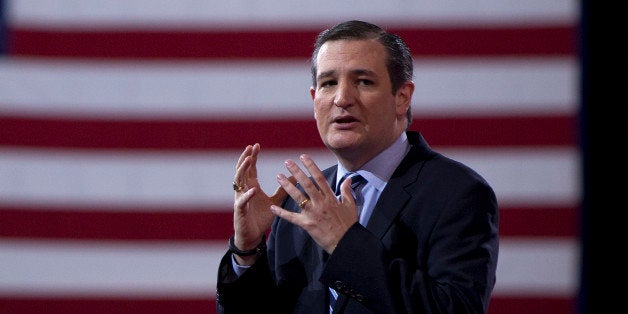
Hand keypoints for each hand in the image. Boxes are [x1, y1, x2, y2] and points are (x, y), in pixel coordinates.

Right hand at [232, 143, 291, 263]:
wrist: (253, 235)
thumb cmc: (262, 218)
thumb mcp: (275, 201)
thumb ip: (284, 190)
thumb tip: (295, 177)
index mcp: (252, 186)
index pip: (251, 168)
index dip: (252, 156)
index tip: (256, 145)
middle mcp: (244, 190)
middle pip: (242, 170)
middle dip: (245, 158)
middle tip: (250, 147)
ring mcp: (240, 198)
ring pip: (238, 181)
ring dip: (242, 170)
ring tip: (248, 161)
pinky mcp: (239, 210)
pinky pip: (242, 201)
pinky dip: (247, 195)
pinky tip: (253, 190)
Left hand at [270, 154, 358, 253]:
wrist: (345, 242)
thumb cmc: (348, 225)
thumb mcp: (351, 205)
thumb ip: (347, 191)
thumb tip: (348, 178)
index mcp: (330, 197)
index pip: (319, 178)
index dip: (311, 166)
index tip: (303, 157)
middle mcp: (320, 203)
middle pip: (307, 184)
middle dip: (296, 172)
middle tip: (287, 162)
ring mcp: (313, 213)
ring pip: (298, 197)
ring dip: (287, 186)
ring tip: (278, 177)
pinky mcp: (307, 224)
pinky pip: (292, 217)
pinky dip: (282, 213)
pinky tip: (272, 208)